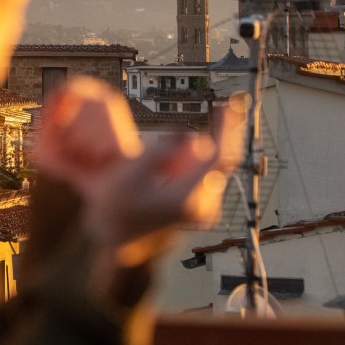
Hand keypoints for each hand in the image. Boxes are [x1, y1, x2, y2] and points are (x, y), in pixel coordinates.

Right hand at [33, 79, 244, 266]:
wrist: (118, 240)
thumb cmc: (116, 208)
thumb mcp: (126, 175)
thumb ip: (157, 152)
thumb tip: (188, 136)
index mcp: (188, 198)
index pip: (217, 157)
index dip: (225, 127)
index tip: (228, 104)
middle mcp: (204, 204)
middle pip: (206, 157)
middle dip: (182, 148)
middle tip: (153, 156)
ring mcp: (205, 207)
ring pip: (200, 164)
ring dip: (178, 159)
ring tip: (149, 177)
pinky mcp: (201, 205)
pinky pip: (197, 173)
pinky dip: (180, 167)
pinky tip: (158, 180)